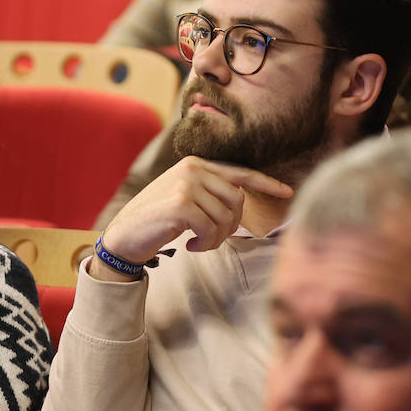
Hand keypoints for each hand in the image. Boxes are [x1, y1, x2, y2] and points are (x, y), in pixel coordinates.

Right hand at [98, 156, 292, 277]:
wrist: (124, 235)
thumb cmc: (156, 220)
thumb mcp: (184, 198)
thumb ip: (209, 193)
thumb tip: (240, 204)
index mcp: (196, 165)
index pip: (239, 173)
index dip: (266, 184)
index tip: (287, 192)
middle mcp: (193, 169)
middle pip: (238, 200)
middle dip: (232, 226)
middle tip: (212, 238)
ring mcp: (186, 184)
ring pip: (227, 217)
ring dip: (217, 238)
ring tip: (200, 243)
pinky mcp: (181, 204)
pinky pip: (212, 229)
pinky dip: (206, 243)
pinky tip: (190, 246)